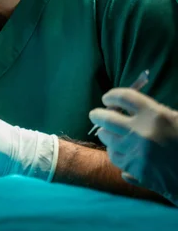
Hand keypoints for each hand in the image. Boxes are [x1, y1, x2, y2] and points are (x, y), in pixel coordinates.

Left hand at [89, 88, 177, 203]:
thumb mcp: (176, 120)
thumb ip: (153, 111)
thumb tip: (127, 107)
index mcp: (155, 115)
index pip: (124, 97)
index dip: (112, 96)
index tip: (107, 99)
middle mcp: (141, 131)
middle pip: (106, 118)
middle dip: (97, 115)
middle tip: (95, 115)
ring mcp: (135, 151)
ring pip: (107, 139)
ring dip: (106, 134)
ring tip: (108, 132)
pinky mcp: (134, 169)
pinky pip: (114, 157)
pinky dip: (114, 152)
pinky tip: (118, 150)